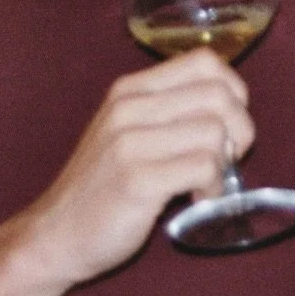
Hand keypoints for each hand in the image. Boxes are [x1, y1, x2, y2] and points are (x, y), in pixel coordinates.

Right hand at [19, 50, 252, 286]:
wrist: (55, 234)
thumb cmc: (102, 187)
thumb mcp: (128, 132)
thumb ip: (170, 113)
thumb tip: (233, 110)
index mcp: (132, 89)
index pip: (205, 62)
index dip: (234, 92)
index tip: (228, 126)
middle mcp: (129, 107)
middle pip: (218, 95)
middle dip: (239, 130)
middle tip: (226, 160)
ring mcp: (130, 142)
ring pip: (214, 132)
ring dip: (225, 166)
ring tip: (207, 185)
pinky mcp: (137, 180)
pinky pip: (203, 167)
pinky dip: (214, 187)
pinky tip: (196, 200)